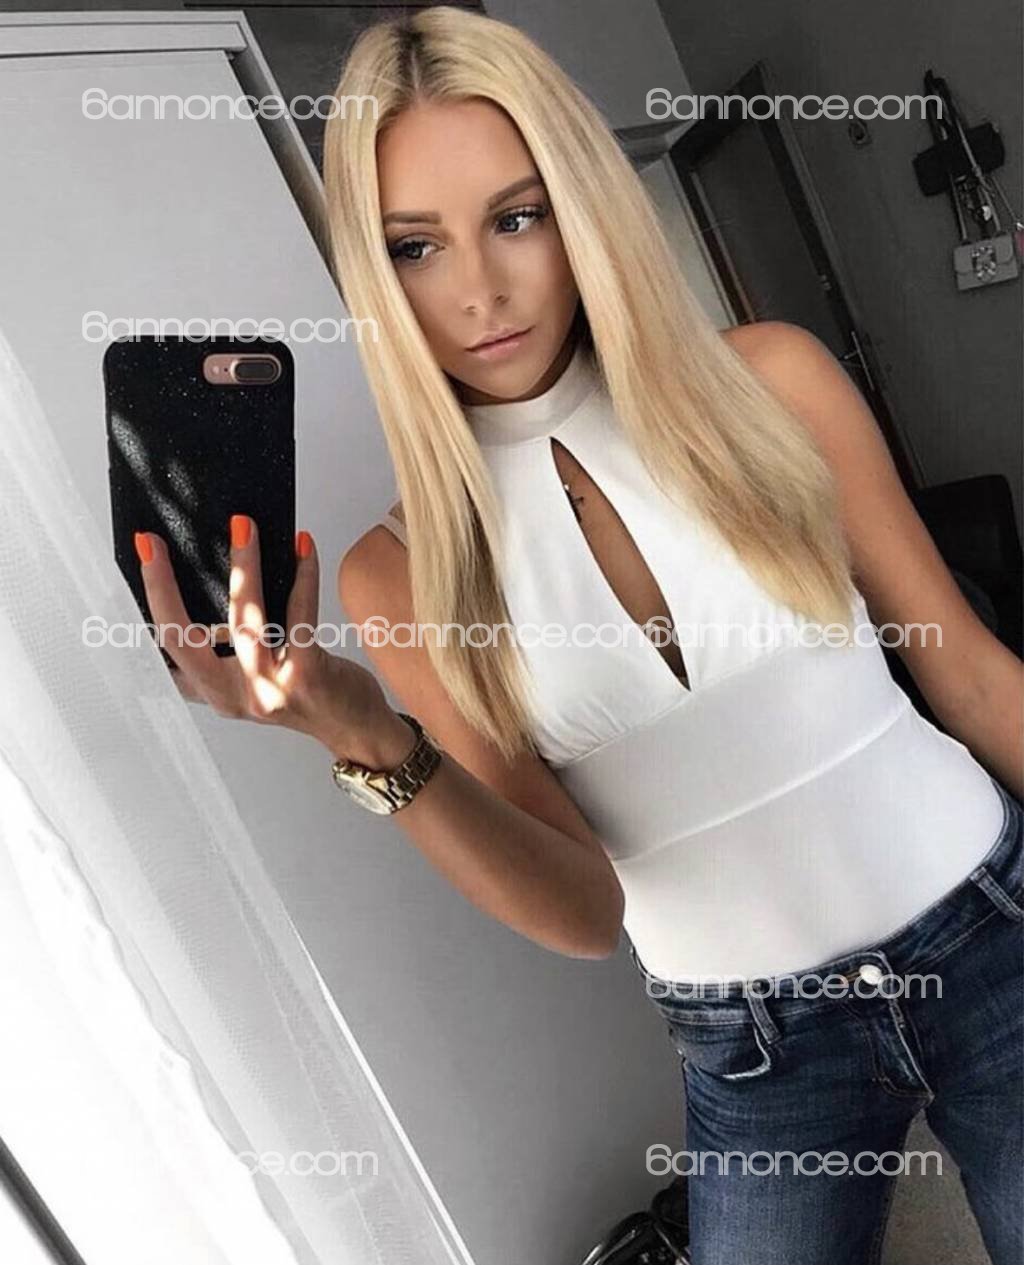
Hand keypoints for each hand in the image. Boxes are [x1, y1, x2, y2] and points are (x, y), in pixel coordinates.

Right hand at [134, 515, 389, 747]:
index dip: (150, 601)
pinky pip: (300, 616)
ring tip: (241, 528)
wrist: (354, 728)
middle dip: (162, 587)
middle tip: (152, 542)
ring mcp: (269, 689)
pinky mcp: (307, 676)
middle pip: (184, 641)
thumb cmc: (306, 692)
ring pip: (244, 622)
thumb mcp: (254, 680)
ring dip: (243, 569)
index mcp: (215, 692)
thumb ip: (226, 649)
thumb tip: (214, 579)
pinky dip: (302, 576)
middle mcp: (235, 696)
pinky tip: (302, 547)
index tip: (143, 552)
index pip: (167, 649)